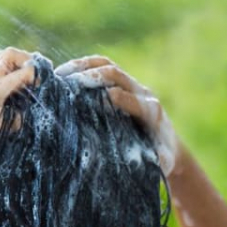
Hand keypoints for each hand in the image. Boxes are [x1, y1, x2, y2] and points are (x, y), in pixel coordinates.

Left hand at [0, 47, 34, 185]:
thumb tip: (15, 169)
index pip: (9, 115)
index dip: (20, 126)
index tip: (21, 136)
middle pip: (14, 73)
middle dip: (36, 81)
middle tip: (52, 94)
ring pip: (8, 57)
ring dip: (28, 64)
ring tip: (43, 80)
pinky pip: (5, 62)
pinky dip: (21, 65)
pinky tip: (32, 82)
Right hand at [55, 56, 177, 175]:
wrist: (167, 144)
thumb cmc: (161, 156)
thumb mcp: (164, 161)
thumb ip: (160, 159)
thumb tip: (156, 160)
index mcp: (151, 112)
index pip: (136, 100)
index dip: (123, 98)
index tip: (108, 96)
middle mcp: (141, 93)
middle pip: (116, 74)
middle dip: (93, 75)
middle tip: (68, 82)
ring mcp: (131, 86)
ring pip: (106, 66)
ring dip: (82, 66)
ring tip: (59, 74)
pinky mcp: (121, 84)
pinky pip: (101, 68)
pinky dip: (82, 68)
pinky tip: (63, 76)